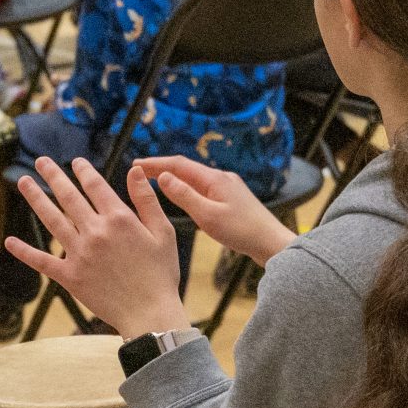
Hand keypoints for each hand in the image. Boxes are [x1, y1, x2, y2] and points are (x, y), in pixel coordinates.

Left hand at [4, 157, 190, 338]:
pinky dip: (24, 252)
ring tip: (24, 182)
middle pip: (69, 197)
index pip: (95, 186)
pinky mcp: (70, 276)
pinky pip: (42, 261)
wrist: (149, 313)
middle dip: (54, 176)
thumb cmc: (160, 274)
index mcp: (119, 219)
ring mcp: (79, 254)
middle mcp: (95, 232)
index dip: (84, 171)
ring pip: (52, 220)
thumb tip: (135, 170)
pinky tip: (9, 241)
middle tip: (41, 161)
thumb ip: (146, 200)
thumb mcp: (163, 232)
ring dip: (36, 199)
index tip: (76, 162)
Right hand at [131, 156, 294, 266]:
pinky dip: (187, 188)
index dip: (155, 163)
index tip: (135, 164)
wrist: (272, 243)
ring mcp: (228, 188)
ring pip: (195, 178)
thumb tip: (163, 177)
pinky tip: (183, 196)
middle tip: (140, 171)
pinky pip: (203, 188)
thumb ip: (184, 196)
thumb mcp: (208, 216)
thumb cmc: (242, 232)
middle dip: (162, 168)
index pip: (178, 164)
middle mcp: (221, 178)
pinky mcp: (232, 199)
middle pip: (186, 168)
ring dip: (174, 177)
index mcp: (214, 179)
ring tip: (155, 181)